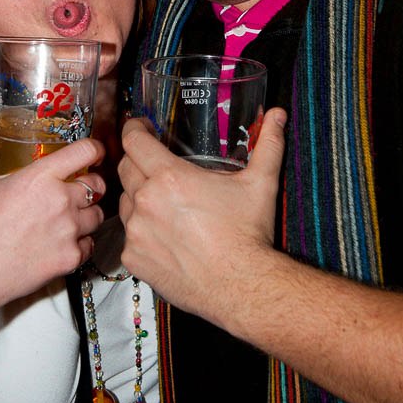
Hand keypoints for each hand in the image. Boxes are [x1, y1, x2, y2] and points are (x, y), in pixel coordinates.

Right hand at [0, 138, 106, 307]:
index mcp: (40, 177)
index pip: (85, 151)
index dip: (94, 149)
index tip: (94, 153)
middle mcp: (60, 200)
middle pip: (98, 185)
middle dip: (92, 185)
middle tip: (79, 190)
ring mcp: (68, 230)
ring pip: (97, 216)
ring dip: (87, 215)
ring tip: (69, 219)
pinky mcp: (70, 257)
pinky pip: (89, 244)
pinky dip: (80, 243)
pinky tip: (63, 243)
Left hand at [118, 109, 286, 318]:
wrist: (242, 286)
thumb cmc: (248, 235)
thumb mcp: (260, 183)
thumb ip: (267, 144)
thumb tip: (277, 116)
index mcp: (169, 177)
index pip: (134, 141)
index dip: (135, 130)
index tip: (140, 128)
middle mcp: (146, 201)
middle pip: (125, 168)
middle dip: (137, 161)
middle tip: (154, 164)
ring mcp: (136, 232)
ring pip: (126, 202)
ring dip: (139, 197)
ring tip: (164, 203)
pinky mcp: (134, 258)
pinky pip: (128, 236)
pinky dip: (141, 231)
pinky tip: (164, 235)